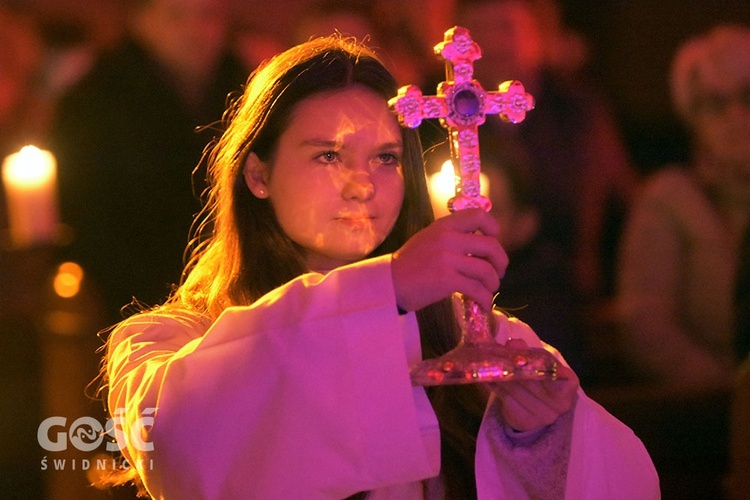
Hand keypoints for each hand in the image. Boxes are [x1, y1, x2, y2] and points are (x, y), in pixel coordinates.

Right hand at [391, 209, 507, 311]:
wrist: (389, 283)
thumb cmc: (409, 264)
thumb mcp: (429, 239)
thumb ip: (452, 237)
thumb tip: (481, 244)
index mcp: (444, 226)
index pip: (478, 216)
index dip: (493, 227)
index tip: (494, 240)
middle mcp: (448, 239)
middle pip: (490, 246)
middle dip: (501, 261)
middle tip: (499, 271)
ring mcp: (448, 259)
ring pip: (486, 270)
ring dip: (493, 283)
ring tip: (489, 289)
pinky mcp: (447, 280)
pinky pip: (477, 289)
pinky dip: (485, 299)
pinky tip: (484, 303)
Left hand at [488, 339, 578, 431]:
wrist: (541, 409)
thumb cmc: (544, 381)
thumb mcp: (541, 364)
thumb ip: (531, 353)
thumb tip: (513, 343)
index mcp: (569, 385)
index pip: (557, 372)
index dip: (541, 362)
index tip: (523, 355)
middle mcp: (560, 404)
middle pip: (533, 381)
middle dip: (514, 366)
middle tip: (497, 354)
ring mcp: (544, 416)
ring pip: (517, 391)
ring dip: (501, 376)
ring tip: (489, 365)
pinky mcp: (526, 422)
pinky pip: (507, 401)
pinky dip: (496, 388)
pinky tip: (488, 379)